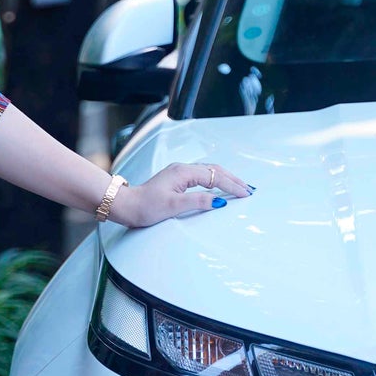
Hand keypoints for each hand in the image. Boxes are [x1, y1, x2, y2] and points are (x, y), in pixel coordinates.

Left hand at [120, 161, 251, 227]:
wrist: (127, 205)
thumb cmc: (145, 206)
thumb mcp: (173, 206)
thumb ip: (197, 202)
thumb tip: (218, 201)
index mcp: (183, 172)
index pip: (215, 177)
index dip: (232, 186)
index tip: (245, 194)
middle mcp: (182, 169)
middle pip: (215, 170)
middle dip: (233, 179)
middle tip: (249, 190)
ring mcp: (179, 173)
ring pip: (209, 171)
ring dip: (225, 178)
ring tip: (240, 186)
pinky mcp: (176, 179)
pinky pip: (202, 176)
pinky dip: (215, 180)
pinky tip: (219, 186)